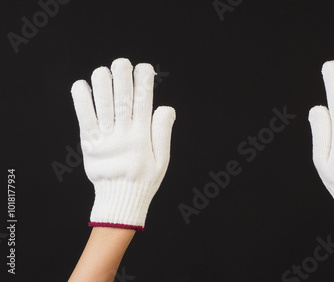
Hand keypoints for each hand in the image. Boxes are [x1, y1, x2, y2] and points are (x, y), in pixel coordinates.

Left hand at [71, 58, 175, 230]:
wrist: (120, 201)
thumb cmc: (143, 179)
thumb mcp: (162, 159)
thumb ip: (162, 132)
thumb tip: (166, 107)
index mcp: (143, 136)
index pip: (145, 102)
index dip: (144, 83)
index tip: (144, 68)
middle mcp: (124, 134)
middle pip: (123, 100)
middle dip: (123, 78)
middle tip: (122, 62)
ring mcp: (105, 138)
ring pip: (103, 106)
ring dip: (102, 85)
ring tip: (103, 71)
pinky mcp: (89, 144)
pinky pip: (84, 119)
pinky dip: (81, 101)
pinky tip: (81, 86)